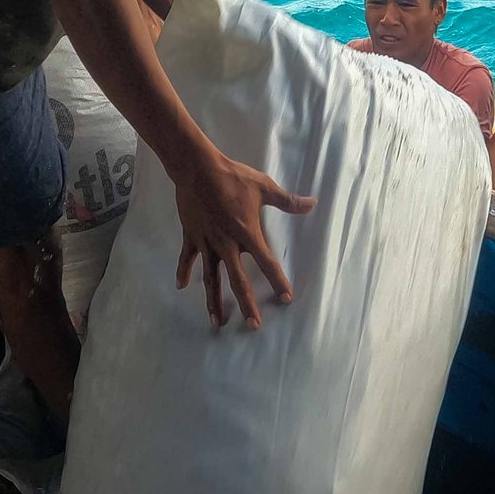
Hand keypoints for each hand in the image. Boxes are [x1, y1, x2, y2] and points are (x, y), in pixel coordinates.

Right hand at [171, 145, 313, 328]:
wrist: (197, 168)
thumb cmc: (233, 177)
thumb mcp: (263, 187)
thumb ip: (287, 201)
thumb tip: (312, 203)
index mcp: (247, 233)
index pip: (267, 263)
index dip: (278, 281)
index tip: (286, 298)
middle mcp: (227, 245)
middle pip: (238, 281)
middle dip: (247, 304)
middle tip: (254, 325)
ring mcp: (207, 243)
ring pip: (211, 279)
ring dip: (213, 301)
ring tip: (217, 322)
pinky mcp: (191, 237)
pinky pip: (188, 259)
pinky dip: (184, 272)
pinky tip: (182, 287)